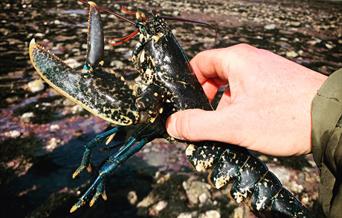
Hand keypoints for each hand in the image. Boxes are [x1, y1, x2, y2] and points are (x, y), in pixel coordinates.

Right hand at [166, 44, 326, 155]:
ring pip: (231, 87)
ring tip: (227, 126)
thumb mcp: (233, 124)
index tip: (185, 103)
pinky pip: (247, 92)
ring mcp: (265, 72)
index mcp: (237, 59)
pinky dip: (240, 108)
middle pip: (214, 75)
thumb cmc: (288, 116)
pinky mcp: (275, 84)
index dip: (188, 83)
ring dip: (223, 106)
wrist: (331, 119)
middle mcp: (251, 60)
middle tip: (204, 118)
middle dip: (205, 99)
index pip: (199, 62)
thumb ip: (198, 125)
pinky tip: (246, 126)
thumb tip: (173, 125)